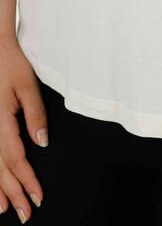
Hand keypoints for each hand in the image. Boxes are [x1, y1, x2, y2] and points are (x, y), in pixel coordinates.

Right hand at [0, 38, 47, 221]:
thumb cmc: (12, 65)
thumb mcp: (28, 87)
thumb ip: (35, 115)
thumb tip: (42, 143)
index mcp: (0, 121)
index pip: (14, 158)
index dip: (26, 179)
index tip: (37, 196)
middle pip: (0, 168)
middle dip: (14, 192)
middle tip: (25, 214)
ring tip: (6, 209)